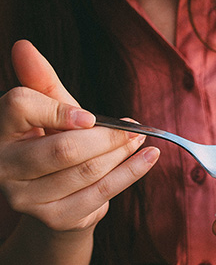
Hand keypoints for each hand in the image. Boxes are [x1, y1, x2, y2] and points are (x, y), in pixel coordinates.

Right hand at [0, 40, 159, 230]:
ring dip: (122, 152)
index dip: (60, 109)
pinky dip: (132, 172)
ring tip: (140, 139)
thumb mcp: (49, 114)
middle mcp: (5, 168)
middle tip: (133, 129)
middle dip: (108, 137)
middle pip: (65, 147)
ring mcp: (28, 199)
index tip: (91, 116)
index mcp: (0, 133)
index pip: (21, 106)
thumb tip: (24, 46)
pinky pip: (103, 192)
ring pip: (88, 170)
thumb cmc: (54, 146)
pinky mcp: (57, 218)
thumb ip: (42, 84)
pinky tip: (150, 158)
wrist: (56, 199)